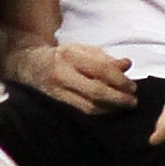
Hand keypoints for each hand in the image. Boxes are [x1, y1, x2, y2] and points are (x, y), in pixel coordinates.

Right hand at [18, 40, 136, 115]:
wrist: (31, 66)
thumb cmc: (63, 57)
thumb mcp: (82, 51)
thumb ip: (105, 58)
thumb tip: (127, 65)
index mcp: (71, 55)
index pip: (101, 70)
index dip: (120, 80)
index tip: (133, 87)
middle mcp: (62, 74)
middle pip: (96, 91)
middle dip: (119, 99)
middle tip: (132, 102)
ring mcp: (58, 91)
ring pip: (89, 107)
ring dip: (110, 110)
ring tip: (123, 108)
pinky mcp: (56, 105)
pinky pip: (81, 113)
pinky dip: (98, 114)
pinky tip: (108, 112)